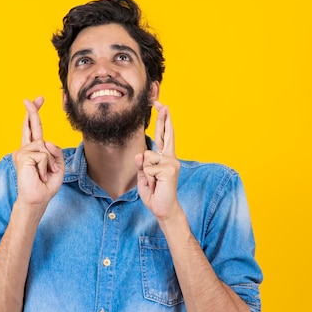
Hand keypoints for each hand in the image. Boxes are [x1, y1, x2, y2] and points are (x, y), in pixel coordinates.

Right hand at [12, 96, 64, 206]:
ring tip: (45, 174)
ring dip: (50, 162)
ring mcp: (22, 151)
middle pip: (30, 126)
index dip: (34, 114)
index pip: (34, 129)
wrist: (37, 199)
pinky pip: (42, 155)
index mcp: (34, 150)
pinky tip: (40, 175)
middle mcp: (26, 148)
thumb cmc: (46, 185)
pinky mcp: (22, 156)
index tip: (37, 100)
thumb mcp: (58, 166)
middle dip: (33, 111)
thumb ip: (56, 152)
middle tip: (33, 98)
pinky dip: (46, 166)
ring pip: (44, 147)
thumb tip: (46, 142)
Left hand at [135, 101, 180, 219]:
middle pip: (165, 133)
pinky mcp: (169, 169)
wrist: (163, 209)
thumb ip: (142, 164)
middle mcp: (170, 157)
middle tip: (160, 102)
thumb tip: (140, 155)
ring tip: (154, 183)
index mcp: (164, 157)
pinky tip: (156, 185)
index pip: (164, 135)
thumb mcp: (144, 177)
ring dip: (146, 173)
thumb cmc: (154, 193)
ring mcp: (171, 162)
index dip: (163, 120)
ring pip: (147, 157)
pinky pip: (148, 168)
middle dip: (163, 118)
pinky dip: (148, 178)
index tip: (162, 105)